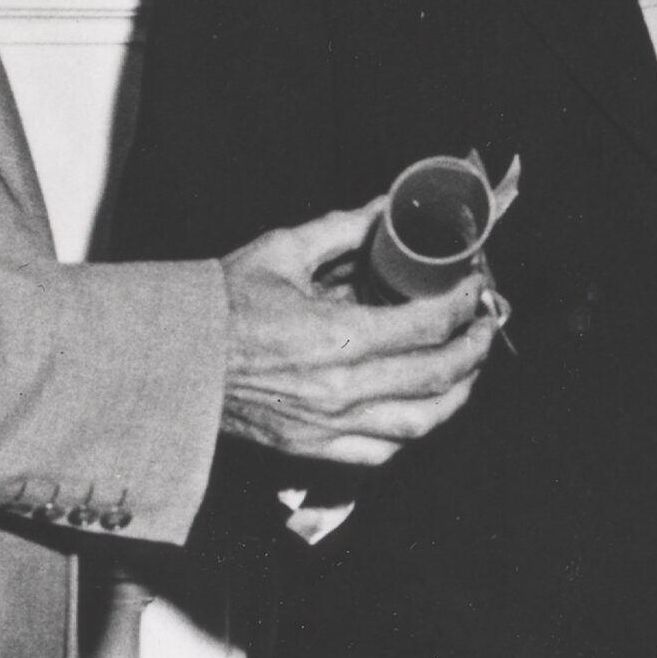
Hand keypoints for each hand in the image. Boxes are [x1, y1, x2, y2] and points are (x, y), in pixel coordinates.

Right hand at [218, 200, 495, 464]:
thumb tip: (389, 204)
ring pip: (420, 422)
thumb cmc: (222, 303)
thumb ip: (345, 228)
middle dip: (474, 347)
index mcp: (335, 335)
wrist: (170, 360)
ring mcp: (328, 425)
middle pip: (437, 375)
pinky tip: (423, 407)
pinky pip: (382, 452)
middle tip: (486, 323)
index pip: (427, 324)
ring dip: (457, 394)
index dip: (463, 303)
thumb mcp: (283, 251)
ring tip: (469, 368)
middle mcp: (339, 388)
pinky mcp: (312, 448)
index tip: (476, 287)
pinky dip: (413, 432)